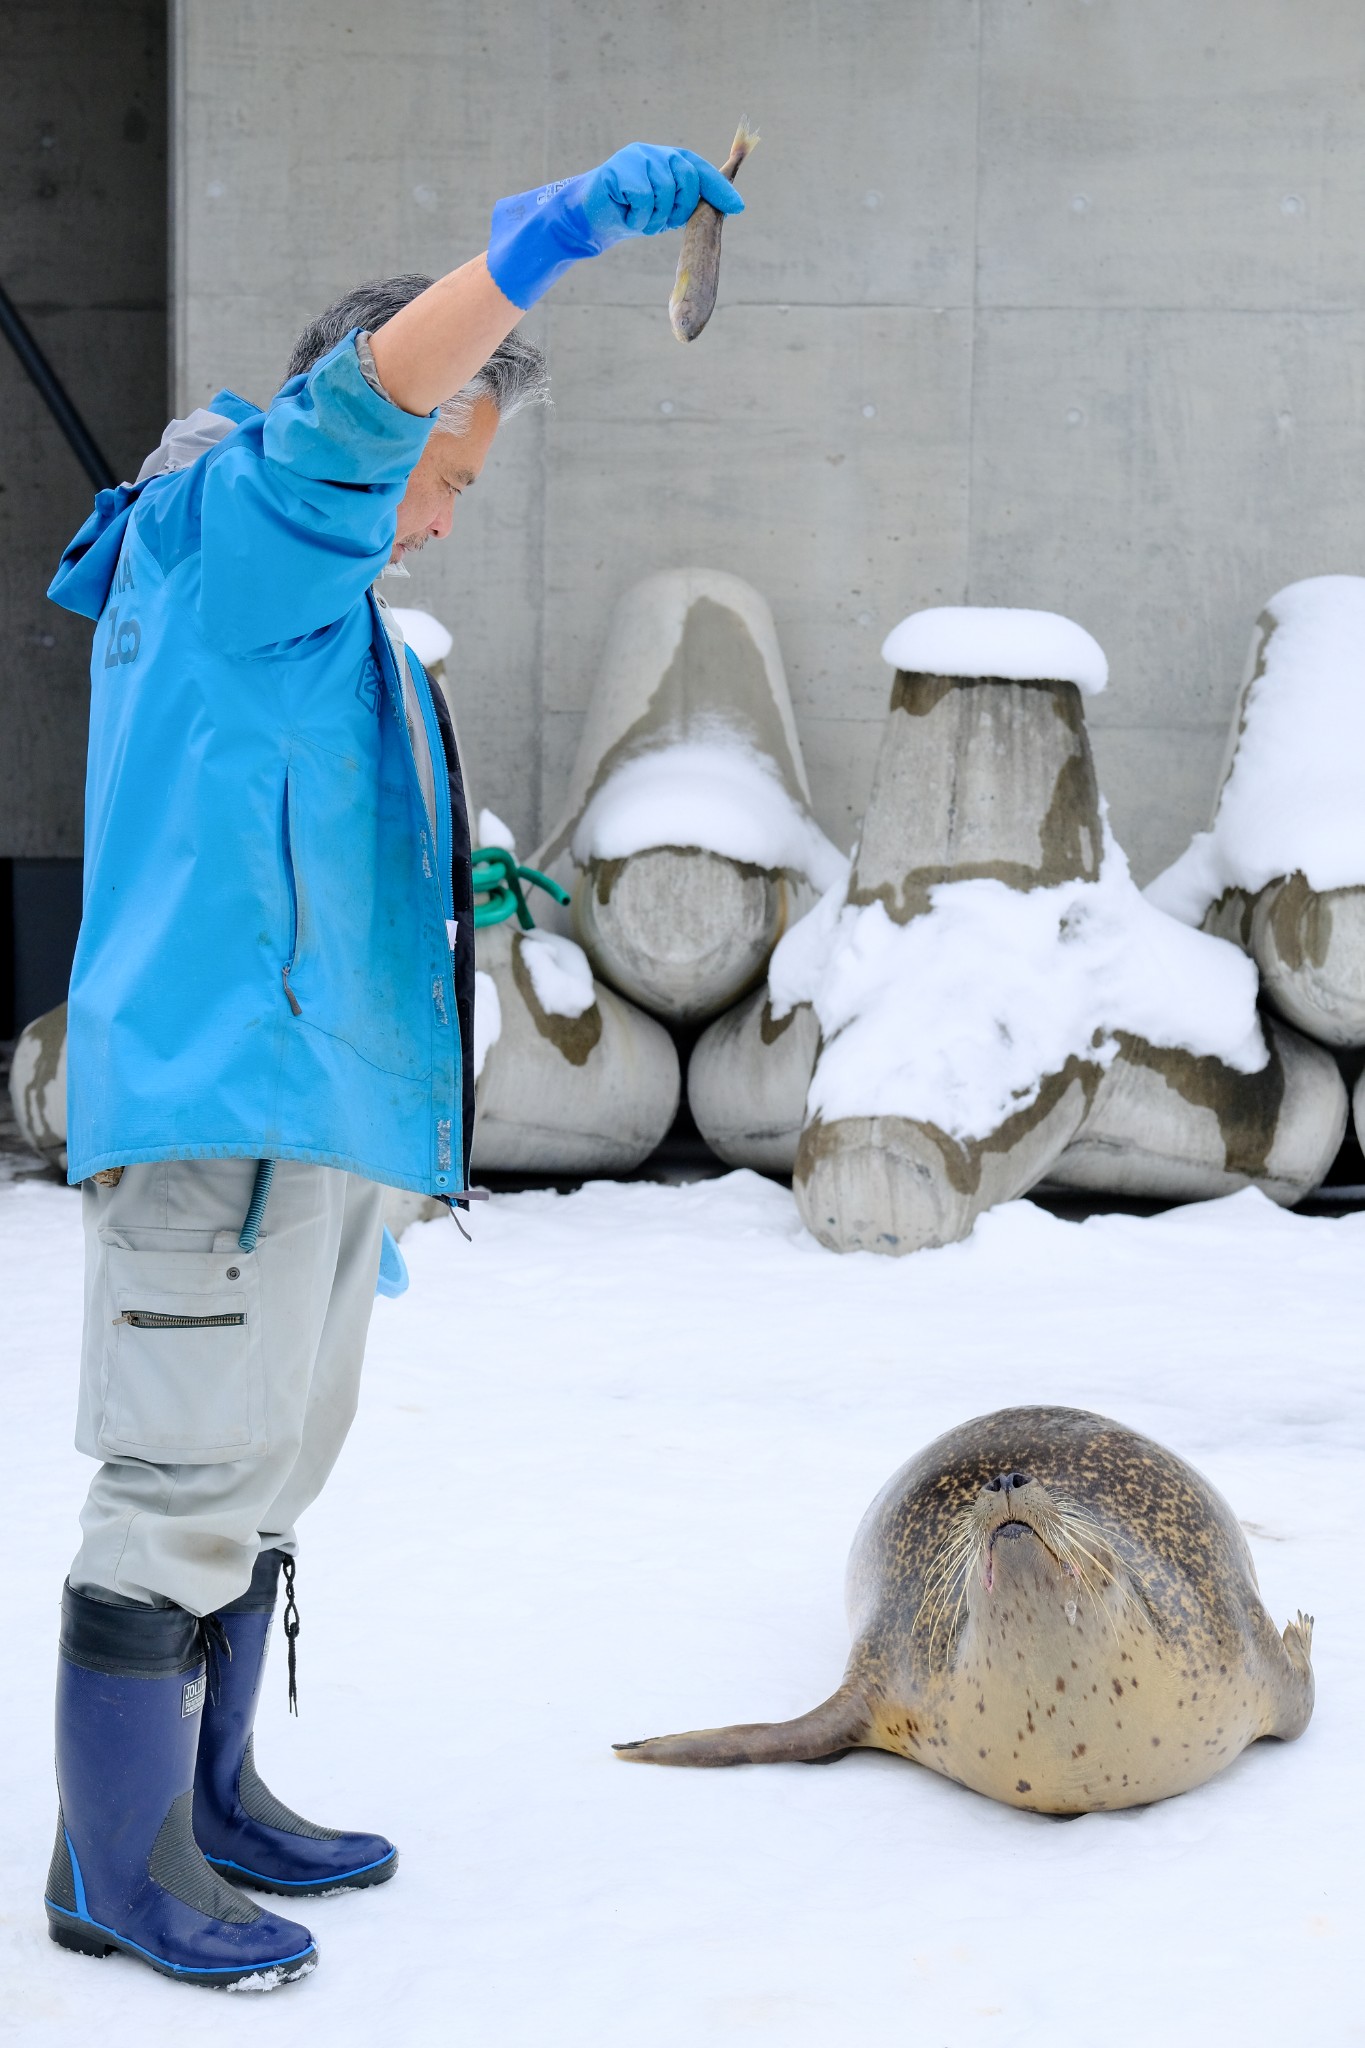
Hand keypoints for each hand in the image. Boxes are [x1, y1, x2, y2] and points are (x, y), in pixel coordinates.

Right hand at [487, 143, 744, 309]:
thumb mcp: (663, 211)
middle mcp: (655, 154)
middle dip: (679, 209)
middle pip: (687, 179)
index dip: (719, 188)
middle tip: (659, 221)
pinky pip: (644, 197)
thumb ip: (688, 204)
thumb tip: (728, 207)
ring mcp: (636, 158)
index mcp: (668, 161)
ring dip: (654, 217)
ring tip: (638, 219)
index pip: (699, 169)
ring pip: (665, 191)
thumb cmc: (628, 216)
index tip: (737, 207)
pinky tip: (626, 214)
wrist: (589, 221)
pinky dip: (639, 216)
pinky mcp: (619, 169)